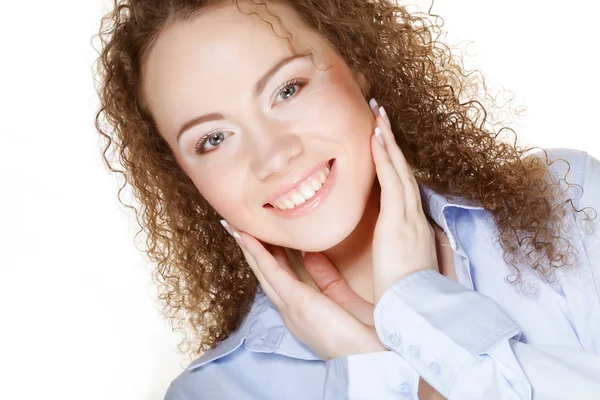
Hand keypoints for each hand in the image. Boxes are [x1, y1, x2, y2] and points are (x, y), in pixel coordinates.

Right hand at [219, 220, 385, 360]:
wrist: (369, 354)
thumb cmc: (362, 332)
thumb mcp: (342, 298)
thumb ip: (325, 278)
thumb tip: (310, 255)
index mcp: (300, 310)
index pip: (280, 279)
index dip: (269, 257)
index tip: (262, 238)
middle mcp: (290, 310)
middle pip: (266, 274)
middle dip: (252, 251)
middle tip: (239, 228)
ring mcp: (289, 306)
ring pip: (263, 271)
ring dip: (249, 248)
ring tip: (236, 227)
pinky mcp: (295, 300)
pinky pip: (271, 272)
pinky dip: (258, 253)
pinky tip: (247, 237)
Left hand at [369, 99, 438, 303]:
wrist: (413, 311)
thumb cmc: (405, 297)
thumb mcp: (400, 270)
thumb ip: (393, 254)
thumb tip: (387, 246)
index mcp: (414, 230)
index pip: (404, 190)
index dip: (395, 165)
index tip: (386, 146)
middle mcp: (415, 218)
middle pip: (404, 173)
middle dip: (393, 144)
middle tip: (382, 118)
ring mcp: (409, 218)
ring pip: (399, 170)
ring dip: (388, 142)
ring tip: (378, 116)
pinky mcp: (398, 221)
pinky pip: (391, 181)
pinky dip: (384, 158)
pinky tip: (375, 138)